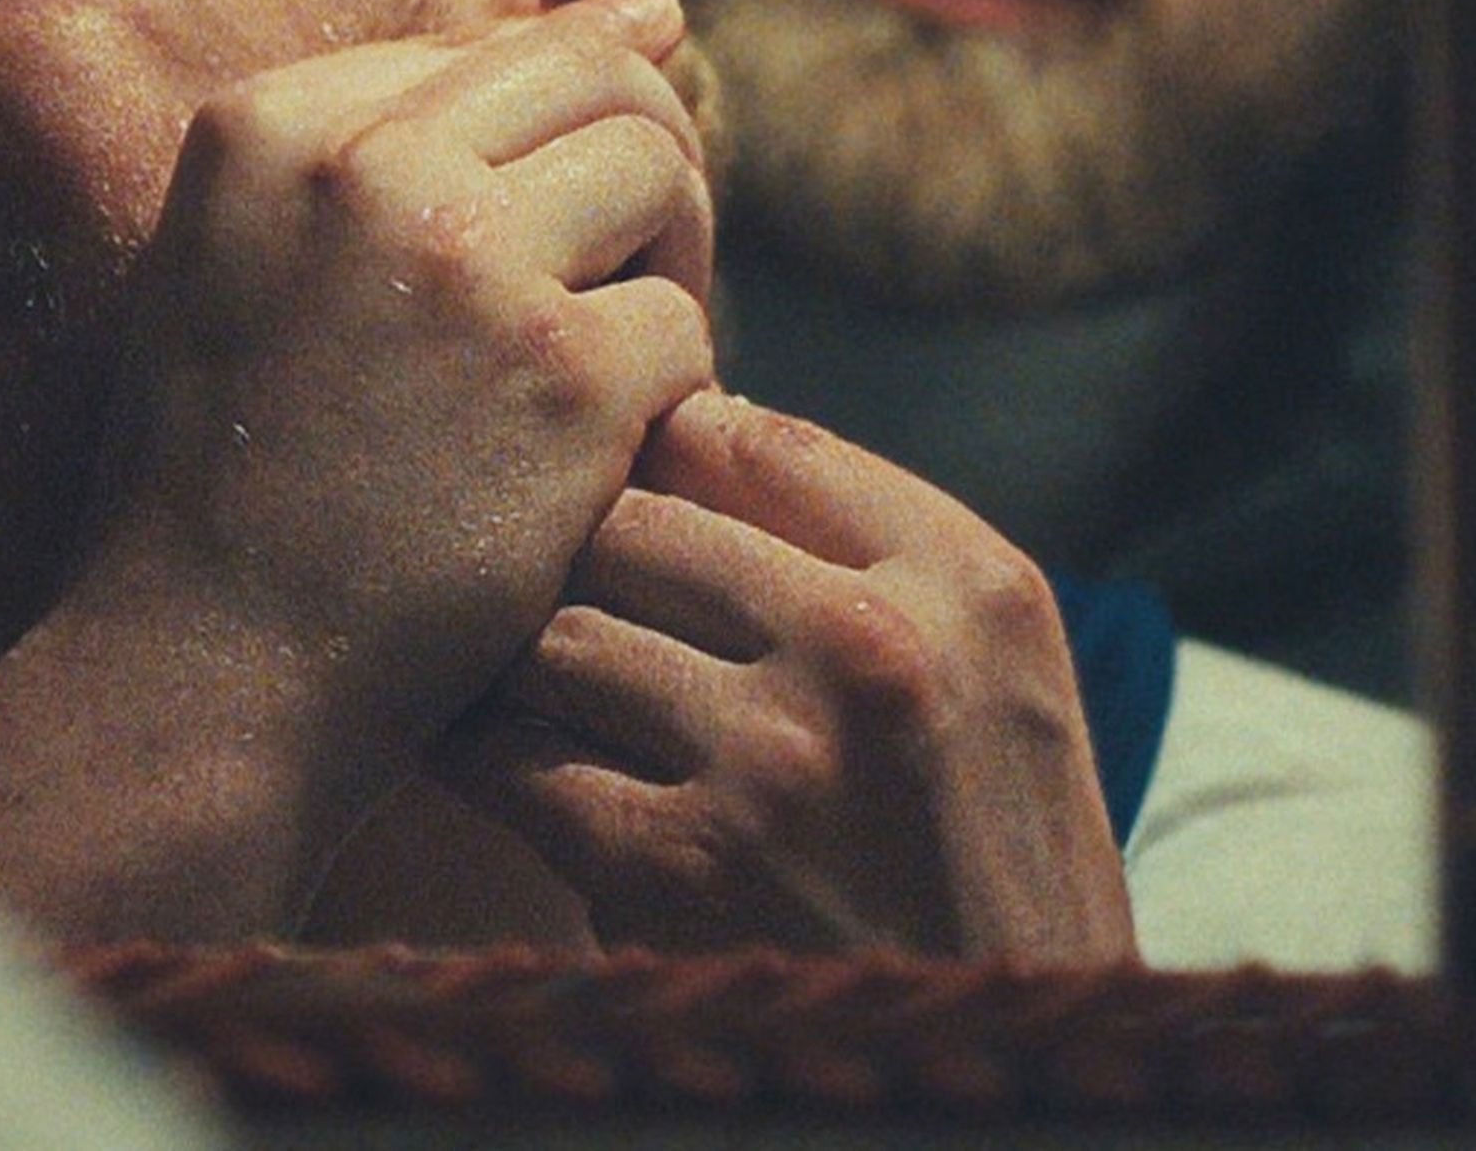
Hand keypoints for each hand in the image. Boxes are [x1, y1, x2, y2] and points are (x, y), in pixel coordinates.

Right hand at [0, 0, 714, 938]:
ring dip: (664, 265)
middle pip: (598, 78)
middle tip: (616, 282)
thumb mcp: (251, 268)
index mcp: (264, 126)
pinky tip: (593, 465)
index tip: (552, 226)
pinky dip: (664, 400)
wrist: (208, 664)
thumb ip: (409, 137)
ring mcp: (467, 258)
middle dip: (638, 167)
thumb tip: (656, 15)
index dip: (550, 134)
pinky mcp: (565, 371)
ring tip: (603, 365)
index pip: (484, 49)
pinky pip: (687, 328)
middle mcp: (363, 162)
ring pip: (660, 173)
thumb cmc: (228, 477)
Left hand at [434, 391, 1135, 961]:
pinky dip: (480, 758)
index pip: (748, 436)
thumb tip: (675, 419)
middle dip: (575, 560)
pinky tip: (479, 760)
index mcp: (969, 586)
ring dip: (524, 666)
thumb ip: (860, 548)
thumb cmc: (981, 854)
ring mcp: (773, 758)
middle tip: (533, 586)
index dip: (654, 453)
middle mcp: (874, 650)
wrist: (996, 1057)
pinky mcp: (677, 863)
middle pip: (630, 521)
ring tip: (513, 682)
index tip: (617, 487)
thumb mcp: (992, 675)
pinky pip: (511, 759)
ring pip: (557, 632)